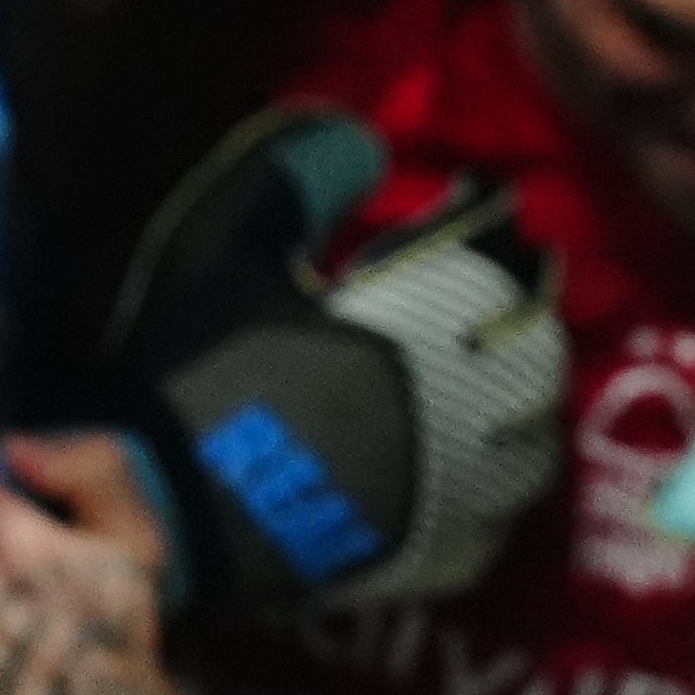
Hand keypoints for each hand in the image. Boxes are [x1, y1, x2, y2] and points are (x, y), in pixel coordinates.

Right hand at [106, 104, 569, 626]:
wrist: (159, 508)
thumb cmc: (195, 371)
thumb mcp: (224, 248)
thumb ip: (295, 179)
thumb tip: (364, 140)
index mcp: (417, 324)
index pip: (490, 259)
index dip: (487, 224)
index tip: (477, 201)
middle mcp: (456, 407)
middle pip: (534, 352)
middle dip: (519, 314)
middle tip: (494, 294)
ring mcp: (452, 490)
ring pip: (533, 444)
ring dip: (524, 408)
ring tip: (497, 384)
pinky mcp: (428, 554)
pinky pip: (498, 524)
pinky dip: (498, 492)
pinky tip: (473, 470)